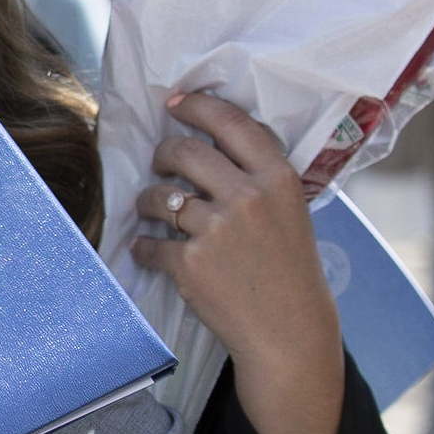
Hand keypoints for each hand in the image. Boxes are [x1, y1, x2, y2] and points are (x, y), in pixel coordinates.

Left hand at [131, 92, 343, 433]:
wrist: (289, 331)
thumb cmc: (288, 269)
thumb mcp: (289, 211)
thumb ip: (257, 176)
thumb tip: (210, 141)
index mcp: (277, 178)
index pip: (231, 122)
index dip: (197, 106)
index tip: (175, 102)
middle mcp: (248, 197)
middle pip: (183, 152)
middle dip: (163, 155)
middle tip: (161, 165)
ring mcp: (217, 230)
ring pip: (158, 196)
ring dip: (147, 202)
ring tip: (152, 211)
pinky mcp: (191, 264)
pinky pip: (149, 244)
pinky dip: (144, 248)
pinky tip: (149, 251)